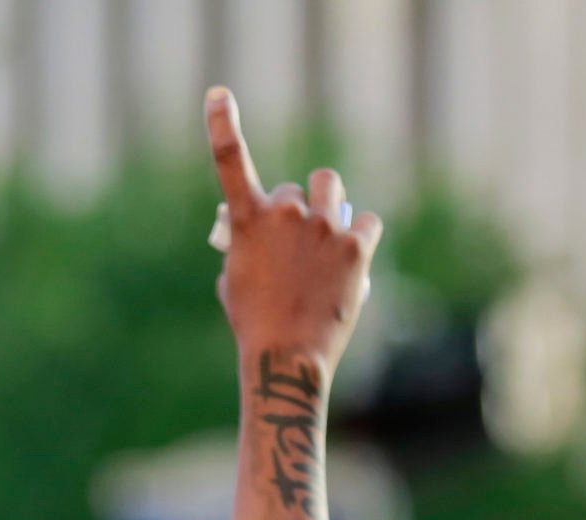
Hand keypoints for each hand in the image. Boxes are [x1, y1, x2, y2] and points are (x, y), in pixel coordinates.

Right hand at [205, 88, 383, 375]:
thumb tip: (262, 238)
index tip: (218, 94)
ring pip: (332, 187)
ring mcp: (323, 227)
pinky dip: (364, 235)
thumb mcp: (235, 283)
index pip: (230, 161)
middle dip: (297, 208)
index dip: (222, 124)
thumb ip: (246, 249)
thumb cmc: (255, 326)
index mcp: (247, 221)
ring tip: (330, 234)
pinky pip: (368, 222)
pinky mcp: (356, 245)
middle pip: (294, 189)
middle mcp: (285, 214)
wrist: (288, 358)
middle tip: (299, 243)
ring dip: (330, 203)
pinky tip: (359, 255)